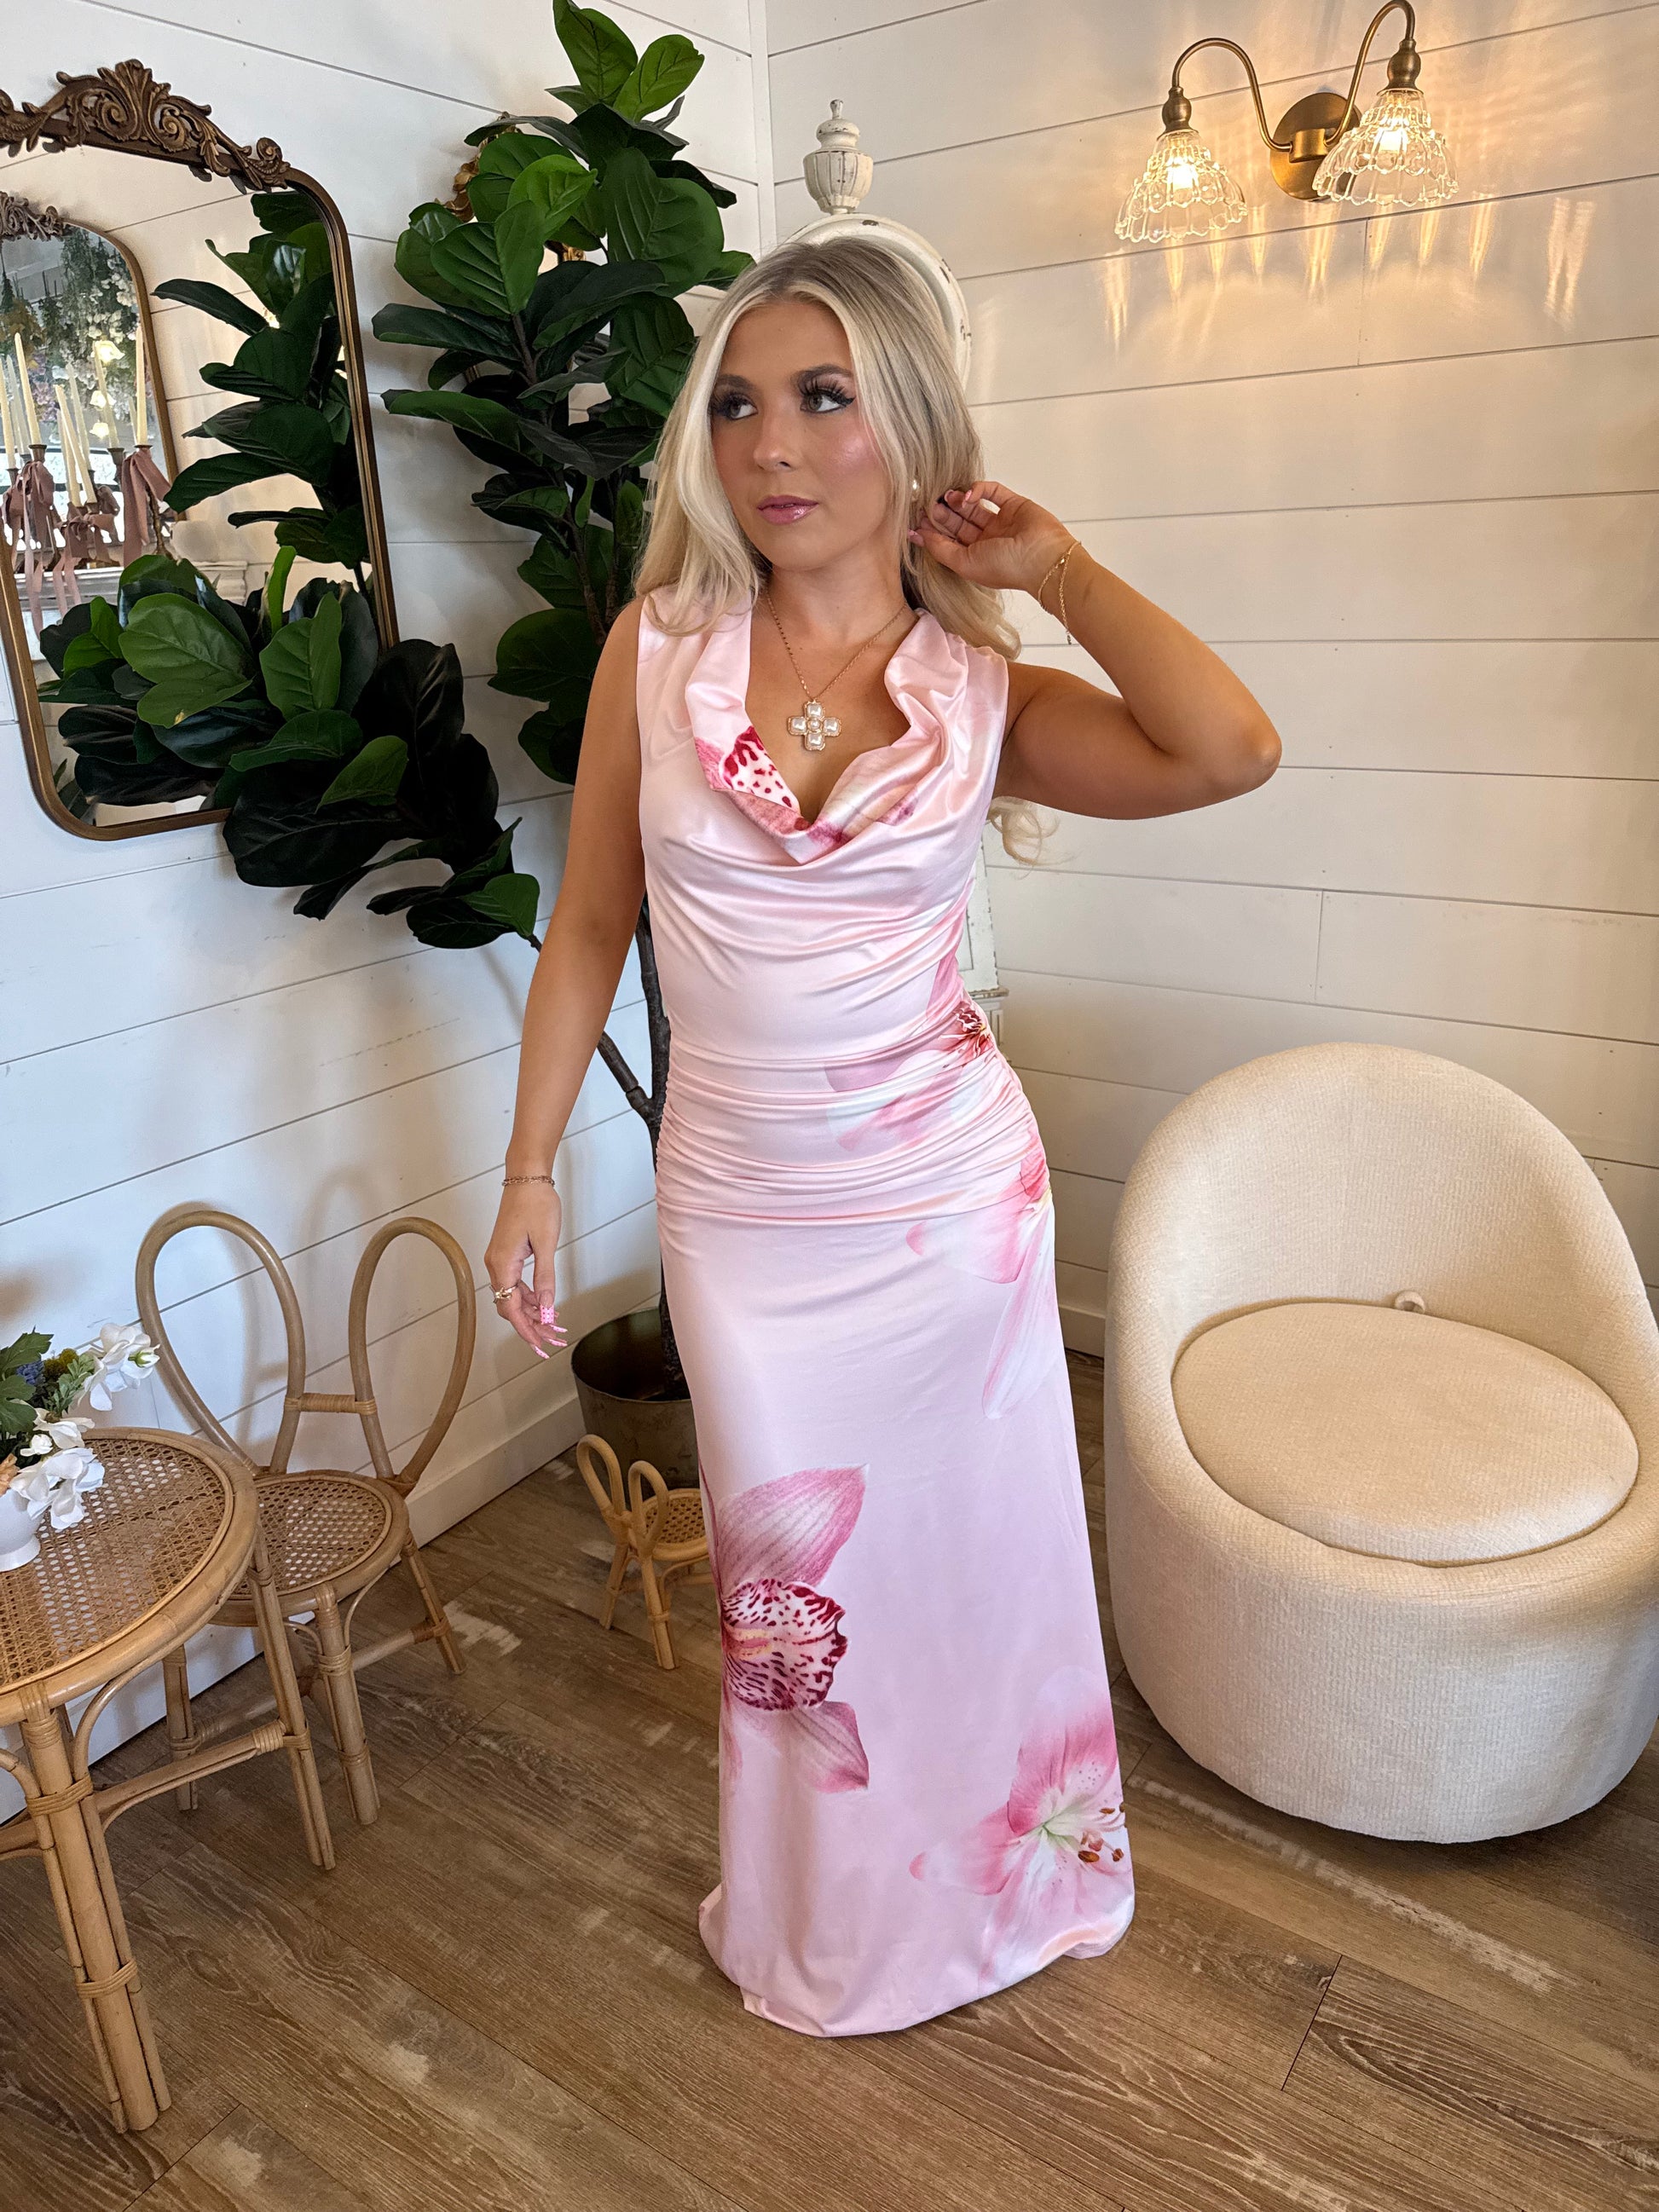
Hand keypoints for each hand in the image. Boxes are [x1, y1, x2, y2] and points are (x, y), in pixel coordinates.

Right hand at [485, 1181, 566, 1359]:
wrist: (526, 1177)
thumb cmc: (536, 1204)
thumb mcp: (546, 1243)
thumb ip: (545, 1277)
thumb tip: (547, 1308)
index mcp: (502, 1264)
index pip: (510, 1308)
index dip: (526, 1330)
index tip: (539, 1345)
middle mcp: (495, 1264)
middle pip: (509, 1306)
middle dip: (530, 1325)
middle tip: (553, 1339)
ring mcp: (498, 1259)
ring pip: (512, 1295)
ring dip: (531, 1311)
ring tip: (553, 1324)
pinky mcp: (505, 1253)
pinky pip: (513, 1282)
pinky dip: (528, 1295)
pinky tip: (543, 1302)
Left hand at [908, 480, 1073, 599]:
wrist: (1043, 557)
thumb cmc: (1007, 568)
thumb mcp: (964, 563)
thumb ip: (940, 549)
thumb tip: (918, 535)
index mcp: (976, 558)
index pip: (949, 541)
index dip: (933, 531)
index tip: (916, 521)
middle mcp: (987, 541)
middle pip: (958, 523)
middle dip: (942, 513)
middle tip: (929, 504)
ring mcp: (1001, 522)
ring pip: (972, 506)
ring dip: (957, 500)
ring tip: (946, 496)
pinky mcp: (1013, 504)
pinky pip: (992, 491)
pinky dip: (978, 489)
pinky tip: (968, 495)